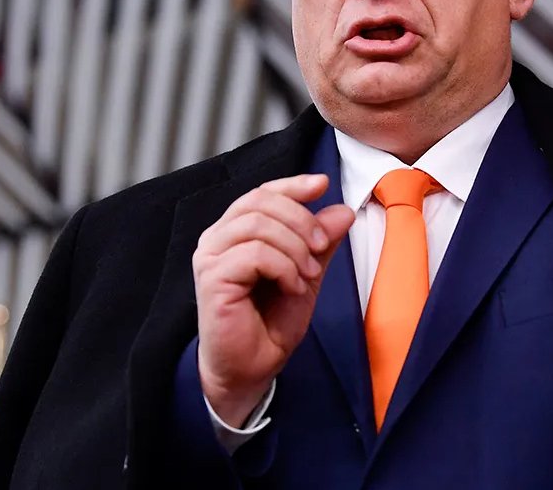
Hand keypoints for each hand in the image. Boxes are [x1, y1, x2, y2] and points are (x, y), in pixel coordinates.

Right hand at [193, 174, 354, 425]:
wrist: (253, 368)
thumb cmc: (270, 323)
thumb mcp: (307, 274)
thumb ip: (321, 243)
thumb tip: (342, 210)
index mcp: (235, 232)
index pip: (261, 193)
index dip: (292, 185)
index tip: (321, 185)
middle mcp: (217, 239)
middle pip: (261, 202)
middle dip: (301, 220)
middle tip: (322, 247)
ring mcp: (210, 258)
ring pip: (258, 225)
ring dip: (294, 246)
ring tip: (307, 274)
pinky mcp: (212, 279)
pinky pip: (254, 254)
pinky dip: (283, 267)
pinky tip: (292, 287)